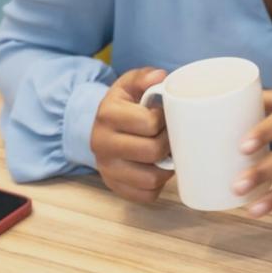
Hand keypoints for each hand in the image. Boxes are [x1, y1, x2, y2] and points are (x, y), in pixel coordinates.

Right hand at [89, 67, 171, 203]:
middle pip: (152, 151)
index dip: (165, 120)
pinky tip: (156, 168)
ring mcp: (106, 168)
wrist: (102, 128)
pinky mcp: (114, 186)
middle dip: (168, 143)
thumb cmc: (124, 105)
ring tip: (165, 154)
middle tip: (170, 136)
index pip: (149, 123)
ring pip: (151, 178)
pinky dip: (157, 185)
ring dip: (165, 167)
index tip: (165, 116)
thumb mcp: (130, 84)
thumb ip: (144, 77)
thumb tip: (160, 77)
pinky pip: (146, 195)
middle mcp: (101, 143)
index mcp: (107, 114)